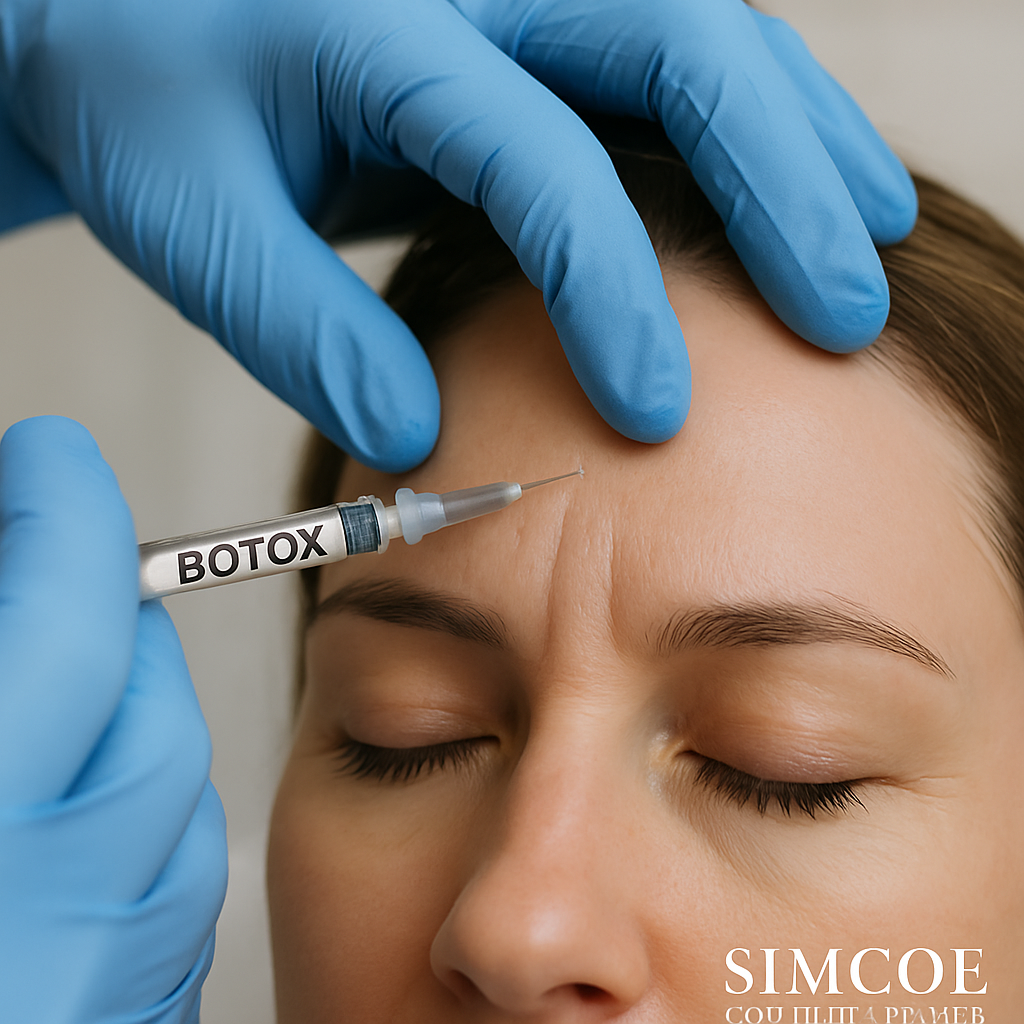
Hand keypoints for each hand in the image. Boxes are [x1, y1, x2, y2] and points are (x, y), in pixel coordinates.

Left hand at [0, 0, 914, 466]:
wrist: (130, 15)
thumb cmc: (157, 113)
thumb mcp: (198, 226)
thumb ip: (303, 333)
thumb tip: (414, 439)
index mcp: (377, 32)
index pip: (534, 160)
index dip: (612, 291)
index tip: (657, 412)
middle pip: (675, 51)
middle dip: (779, 187)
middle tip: (842, 316)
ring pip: (703, 35)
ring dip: (801, 139)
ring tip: (872, 240)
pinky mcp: (533, 25)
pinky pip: (670, 57)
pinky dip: (754, 123)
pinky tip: (802, 184)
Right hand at [0, 417, 227, 1023]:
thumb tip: (7, 552)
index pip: (65, 620)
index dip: (61, 516)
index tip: (45, 458)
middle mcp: (42, 928)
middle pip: (145, 715)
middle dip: (110, 616)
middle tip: (61, 566)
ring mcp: (97, 995)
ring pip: (172, 803)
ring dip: (128, 721)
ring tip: (60, 684)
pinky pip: (165, 899)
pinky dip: (130, 830)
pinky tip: (64, 811)